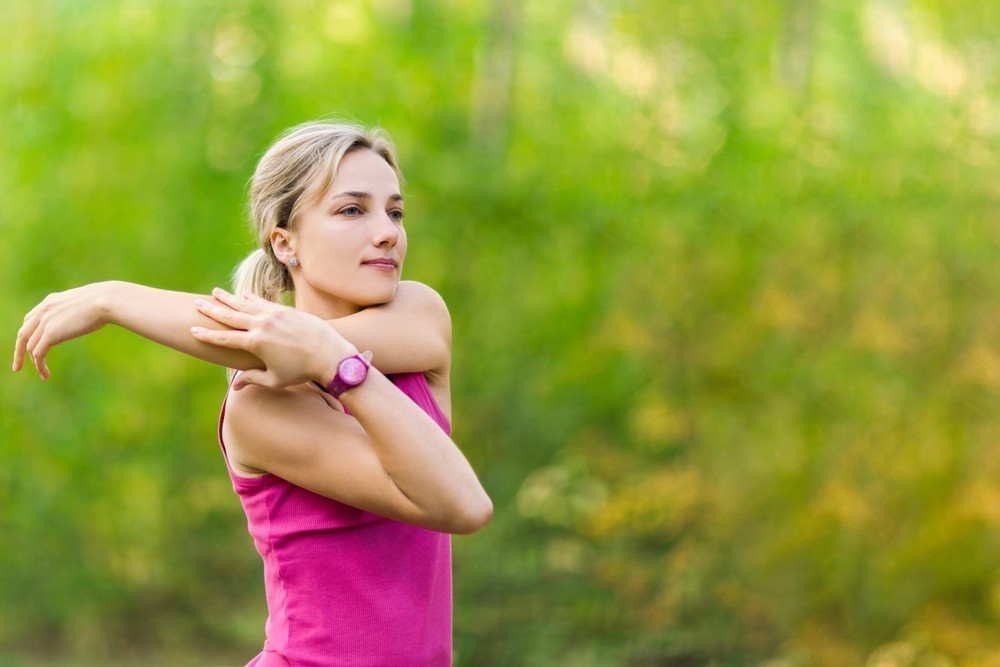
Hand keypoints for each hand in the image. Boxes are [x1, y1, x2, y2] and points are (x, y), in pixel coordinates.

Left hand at [13, 282, 114, 378]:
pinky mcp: (50, 334)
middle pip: (23, 334)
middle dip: (19, 351)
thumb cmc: (105, 301)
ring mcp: (45, 322)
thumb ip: (78, 310)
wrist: (104, 301)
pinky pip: (38, 354)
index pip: (30, 319)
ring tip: (43, 374)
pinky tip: (45, 374)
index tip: (29, 346)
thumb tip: (90, 315)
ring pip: (30, 347)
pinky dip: (39, 366)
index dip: (27, 334)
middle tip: (18, 366)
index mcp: (50, 302)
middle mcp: (43, 311)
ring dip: (33, 363)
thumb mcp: (85, 304)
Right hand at [191, 288, 356, 390]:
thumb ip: (253, 379)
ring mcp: (274, 315)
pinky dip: (252, 298)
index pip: (224, 338)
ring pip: (246, 304)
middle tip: (196, 303)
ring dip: (229, 298)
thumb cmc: (302, 372)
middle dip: (211, 309)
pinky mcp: (287, 310)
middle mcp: (262, 325)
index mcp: (255, 343)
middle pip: (230, 315)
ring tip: (215, 292)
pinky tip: (243, 295)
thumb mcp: (275, 380)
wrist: (330, 354)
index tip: (192, 330)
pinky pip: (264, 301)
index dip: (206, 334)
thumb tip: (235, 386)